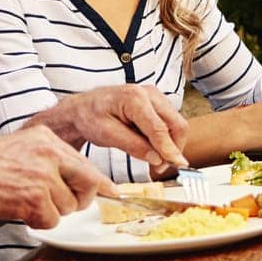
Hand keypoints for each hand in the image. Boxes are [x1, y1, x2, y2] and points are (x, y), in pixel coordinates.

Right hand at [0, 127, 111, 229]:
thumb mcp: (18, 150)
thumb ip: (47, 161)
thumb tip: (76, 181)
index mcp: (46, 138)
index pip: (84, 162)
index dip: (97, 183)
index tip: (112, 192)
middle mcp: (48, 152)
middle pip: (88, 182)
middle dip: (81, 200)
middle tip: (64, 207)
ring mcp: (42, 174)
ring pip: (69, 206)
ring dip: (50, 212)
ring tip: (22, 203)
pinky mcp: (33, 197)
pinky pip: (51, 220)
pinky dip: (37, 222)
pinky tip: (16, 211)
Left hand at [37, 85, 188, 166]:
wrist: (83, 107)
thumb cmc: (90, 118)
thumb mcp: (107, 135)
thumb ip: (133, 146)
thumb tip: (158, 158)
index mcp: (135, 98)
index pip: (159, 128)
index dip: (170, 148)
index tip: (178, 165)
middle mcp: (149, 93)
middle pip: (176, 123)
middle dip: (174, 148)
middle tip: (162, 167)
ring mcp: (155, 96)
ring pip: (176, 124)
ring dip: (171, 144)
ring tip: (155, 159)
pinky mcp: (157, 102)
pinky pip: (170, 122)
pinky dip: (166, 138)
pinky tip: (151, 147)